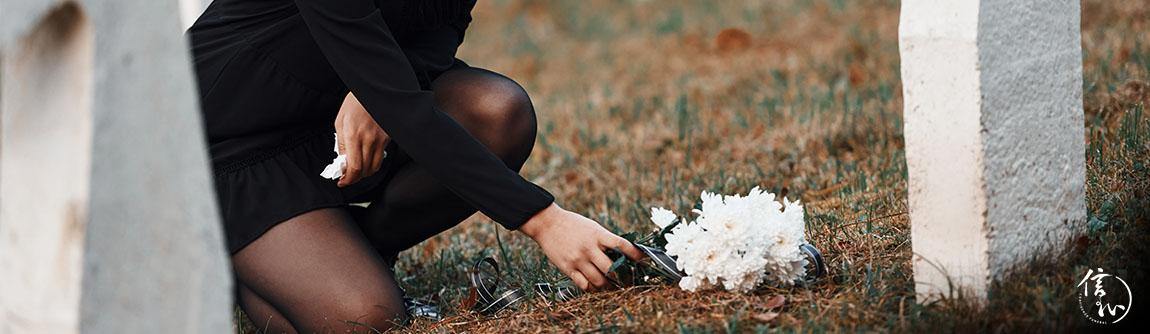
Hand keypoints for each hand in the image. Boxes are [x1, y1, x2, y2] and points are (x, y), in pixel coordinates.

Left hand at [335, 92, 389, 186]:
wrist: (372, 91)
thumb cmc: (354, 104)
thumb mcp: (340, 122)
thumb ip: (341, 144)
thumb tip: (342, 162)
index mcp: (353, 135)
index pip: (353, 166)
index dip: (348, 179)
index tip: (342, 181)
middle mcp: (368, 139)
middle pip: (364, 170)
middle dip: (354, 178)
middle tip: (347, 178)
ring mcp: (380, 140)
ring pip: (374, 167)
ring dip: (364, 174)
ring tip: (357, 172)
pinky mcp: (387, 138)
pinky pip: (380, 158)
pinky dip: (373, 164)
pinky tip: (366, 161)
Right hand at [519, 203, 646, 290]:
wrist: (548, 224)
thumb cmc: (573, 225)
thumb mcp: (592, 227)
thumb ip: (606, 239)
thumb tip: (624, 253)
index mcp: (598, 235)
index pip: (622, 245)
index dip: (635, 254)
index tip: (644, 259)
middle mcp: (589, 248)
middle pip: (612, 269)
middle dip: (622, 277)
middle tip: (628, 280)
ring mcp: (578, 260)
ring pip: (599, 280)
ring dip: (609, 285)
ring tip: (612, 285)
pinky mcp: (568, 268)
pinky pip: (584, 285)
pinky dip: (593, 288)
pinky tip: (595, 285)